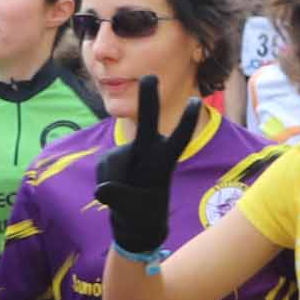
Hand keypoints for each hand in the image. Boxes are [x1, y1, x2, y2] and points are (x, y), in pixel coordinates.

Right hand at [93, 74, 192, 256]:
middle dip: (147, 99)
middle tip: (150, 77)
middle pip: (147, 123)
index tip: (197, 100)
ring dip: (114, 181)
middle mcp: (147, 151)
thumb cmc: (142, 215)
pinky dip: (106, 183)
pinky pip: (103, 168)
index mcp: (164, 162)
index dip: (186, 121)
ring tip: (127, 193)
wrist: (133, 222)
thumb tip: (102, 189)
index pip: (179, 139)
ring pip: (113, 163)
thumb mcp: (135, 210)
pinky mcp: (111, 159)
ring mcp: (129, 153)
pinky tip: (115, 190)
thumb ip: (120, 198)